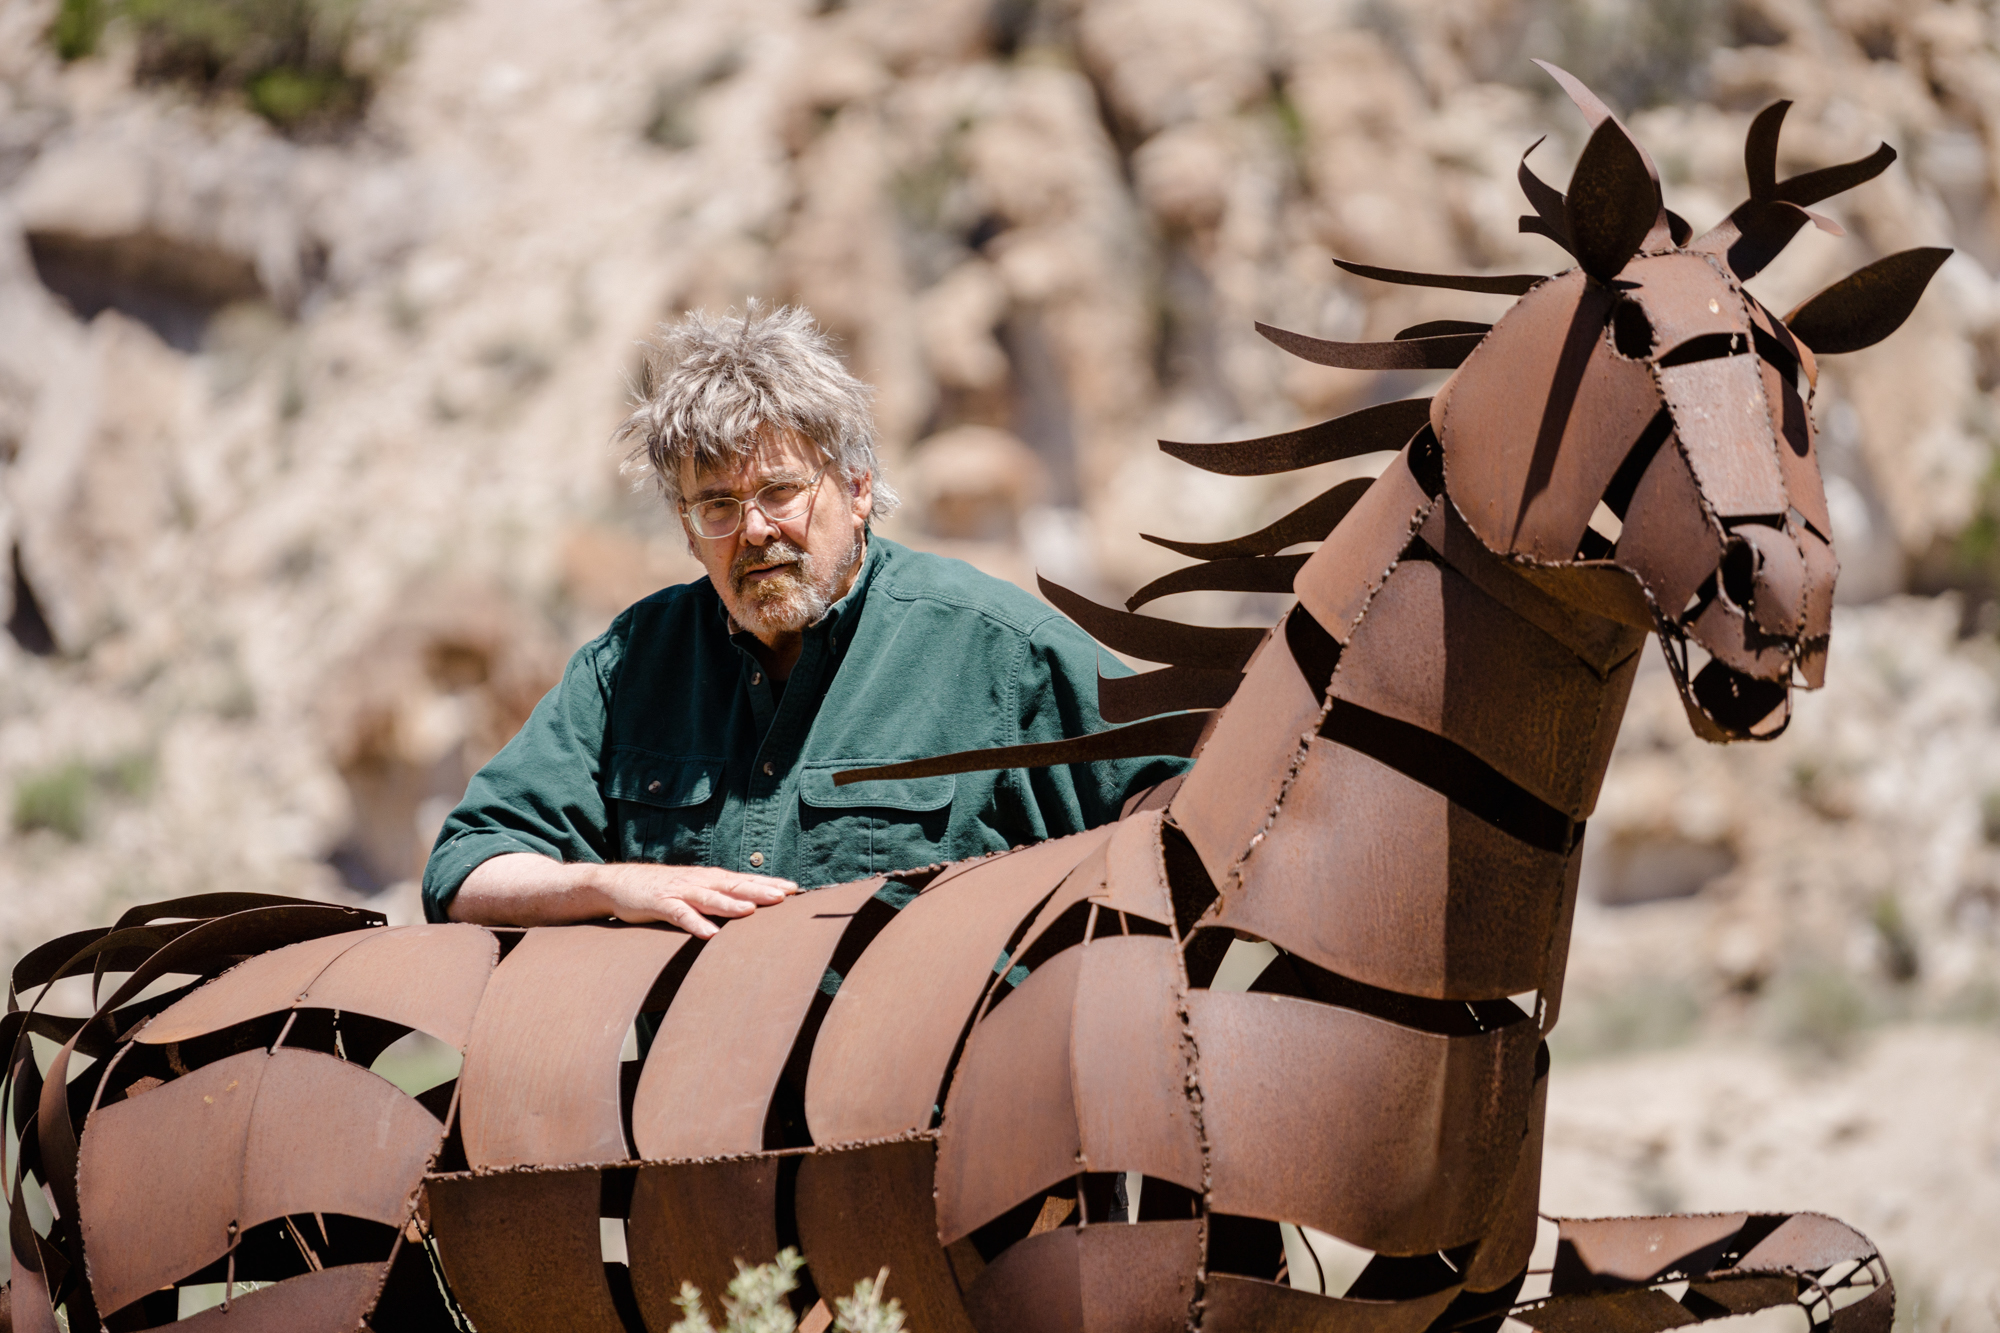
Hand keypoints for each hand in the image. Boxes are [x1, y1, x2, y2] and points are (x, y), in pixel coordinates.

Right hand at [592, 863, 798, 937]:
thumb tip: (750, 907)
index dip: (769, 884)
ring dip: (731, 904)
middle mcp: (699, 882)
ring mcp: (680, 892)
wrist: (620, 883)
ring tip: (752, 911)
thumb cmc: (664, 890)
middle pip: (733, 886)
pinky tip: (709, 934)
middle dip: (759, 890)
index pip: (745, 880)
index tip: (796, 889)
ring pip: (710, 898)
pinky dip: (695, 923)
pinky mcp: (660, 904)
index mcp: (710, 879)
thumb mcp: (694, 890)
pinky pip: (680, 915)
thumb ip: (718, 897)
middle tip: (785, 896)